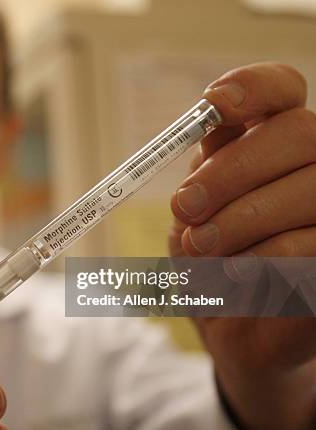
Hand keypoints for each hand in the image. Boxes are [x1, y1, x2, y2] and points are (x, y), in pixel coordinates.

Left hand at [168, 62, 315, 429]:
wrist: (233, 329)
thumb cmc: (212, 261)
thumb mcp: (195, 215)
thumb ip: (204, 176)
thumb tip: (209, 140)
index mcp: (272, 144)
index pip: (282, 90)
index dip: (254, 86)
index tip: (213, 104)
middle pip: (299, 134)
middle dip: (232, 172)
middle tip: (187, 208)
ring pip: (311, 190)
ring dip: (242, 222)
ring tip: (201, 250)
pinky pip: (312, 247)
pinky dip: (266, 262)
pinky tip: (237, 278)